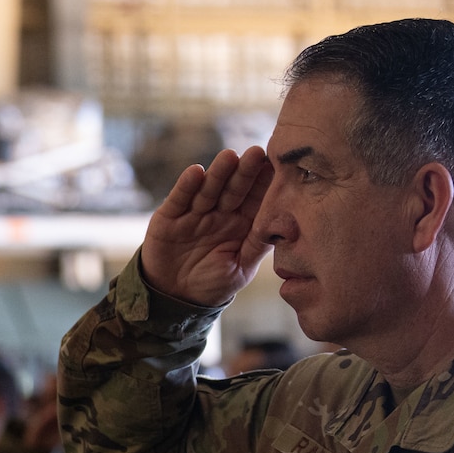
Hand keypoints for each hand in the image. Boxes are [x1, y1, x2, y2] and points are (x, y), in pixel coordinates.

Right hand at [139, 147, 273, 308]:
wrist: (174, 298)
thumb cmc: (212, 284)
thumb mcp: (240, 268)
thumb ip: (257, 246)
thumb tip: (284, 224)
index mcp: (241, 224)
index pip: (255, 199)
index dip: (265, 184)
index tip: (279, 166)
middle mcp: (219, 213)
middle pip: (234, 189)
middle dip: (245, 172)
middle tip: (258, 153)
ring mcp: (194, 213)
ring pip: (208, 190)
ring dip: (218, 173)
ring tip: (229, 157)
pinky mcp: (169, 217)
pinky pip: (179, 199)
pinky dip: (186, 186)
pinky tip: (195, 172)